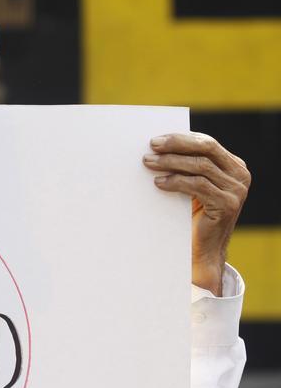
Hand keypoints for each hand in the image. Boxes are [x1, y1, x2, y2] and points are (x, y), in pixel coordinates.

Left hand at [143, 133, 249, 295]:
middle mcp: (240, 175)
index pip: (206, 143)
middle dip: (176, 144)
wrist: (202, 249)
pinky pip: (198, 185)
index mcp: (233, 165)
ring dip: (170, 162)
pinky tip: (159, 182)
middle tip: (151, 146)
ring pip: (200, 165)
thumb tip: (158, 146)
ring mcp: (237, 190)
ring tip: (148, 163)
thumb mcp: (192, 184)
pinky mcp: (228, 204)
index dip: (180, 138)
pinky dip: (176, 181)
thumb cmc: (191, 213)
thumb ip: (186, 165)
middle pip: (206, 148)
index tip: (155, 140)